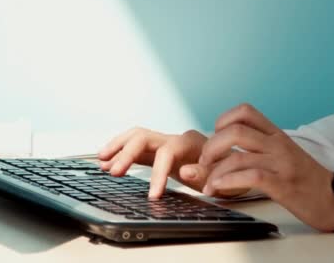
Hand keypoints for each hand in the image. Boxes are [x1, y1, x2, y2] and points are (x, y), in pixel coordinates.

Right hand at [98, 128, 248, 198]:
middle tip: (113, 172)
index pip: (168, 152)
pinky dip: (119, 151)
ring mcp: (164, 142)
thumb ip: (205, 173)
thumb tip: (184, 170)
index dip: (158, 174)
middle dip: (126, 154)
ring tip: (101, 161)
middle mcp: (174, 138)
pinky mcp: (157, 150)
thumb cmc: (229, 171)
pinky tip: (106, 161)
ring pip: (136, 137)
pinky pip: (135, 146)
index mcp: (191, 142)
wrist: (232, 164)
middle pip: (144, 138)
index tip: (153, 196)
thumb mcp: (224, 177)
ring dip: (117, 147)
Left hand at [199, 103, 333, 231]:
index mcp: (277, 135)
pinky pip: (250, 177)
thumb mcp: (283, 155)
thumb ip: (260, 149)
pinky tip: (220, 189)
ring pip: (238, 157)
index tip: (215, 137)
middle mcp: (278, 145)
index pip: (245, 111)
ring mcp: (281, 164)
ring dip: (215, 171)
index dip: (223, 120)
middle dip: (211, 147)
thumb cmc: (306, 180)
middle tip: (205, 162)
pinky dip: (228, 182)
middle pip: (234, 131)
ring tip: (208, 183)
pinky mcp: (283, 185)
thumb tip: (226, 151)